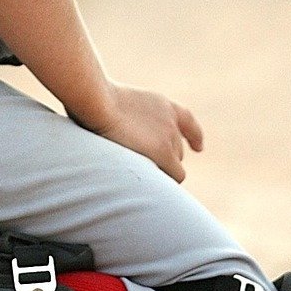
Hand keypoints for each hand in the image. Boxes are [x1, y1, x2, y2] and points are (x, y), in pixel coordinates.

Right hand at [84, 82, 203, 182]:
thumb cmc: (93, 101)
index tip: (197, 147)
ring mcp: (169, 136)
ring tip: (140, 179)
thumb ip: (125, 119)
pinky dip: (166, 183)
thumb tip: (113, 132)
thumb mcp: (116, 106)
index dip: (193, 135)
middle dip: (164, 160)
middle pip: (177, 150)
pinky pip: (175, 176)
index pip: (186, 120)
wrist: (98, 101)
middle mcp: (170, 120)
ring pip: (175, 165)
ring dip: (161, 171)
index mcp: (161, 104)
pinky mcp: (164, 153)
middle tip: (141, 170)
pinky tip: (152, 190)